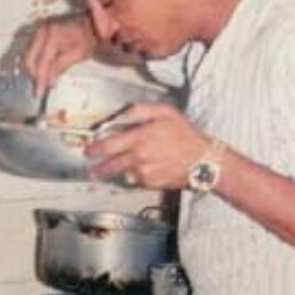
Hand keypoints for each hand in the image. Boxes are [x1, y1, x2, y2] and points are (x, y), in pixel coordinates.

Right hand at [21, 11, 96, 96]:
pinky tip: (42, 70)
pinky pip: (31, 50)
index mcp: (53, 35)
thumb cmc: (88, 38)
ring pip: (28, 55)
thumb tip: (49, 81)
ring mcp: (38, 31)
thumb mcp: (78, 54)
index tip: (39, 91)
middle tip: (41, 87)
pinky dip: (35, 62)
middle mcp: (42, 31)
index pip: (42, 61)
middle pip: (29, 58)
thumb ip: (61, 67)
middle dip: (34, 75)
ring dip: (33, 69)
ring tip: (42, 80)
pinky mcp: (38, 33)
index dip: (40, 78)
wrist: (91, 25)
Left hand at [83, 103, 209, 189]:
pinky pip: (137, 180)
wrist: (205, 161)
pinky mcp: (151, 184)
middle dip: (99, 168)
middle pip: (110, 165)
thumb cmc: (187, 135)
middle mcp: (139, 157)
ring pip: (124, 173)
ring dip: (122, 171)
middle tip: (94, 170)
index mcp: (140, 137)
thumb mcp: (166, 113)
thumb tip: (121, 113)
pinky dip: (138, 176)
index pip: (108, 145)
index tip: (88, 151)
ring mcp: (144, 172)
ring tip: (126, 169)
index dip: (94, 149)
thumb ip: (141, 109)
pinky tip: (149, 169)